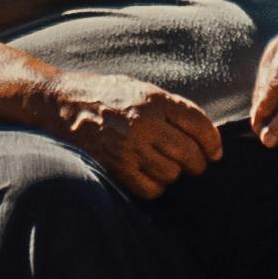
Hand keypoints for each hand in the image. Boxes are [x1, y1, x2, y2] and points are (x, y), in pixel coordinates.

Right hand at [45, 71, 224, 201]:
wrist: (63, 104)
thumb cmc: (107, 94)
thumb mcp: (142, 89)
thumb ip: (171, 108)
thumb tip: (205, 135)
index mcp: (154, 100)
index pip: (199, 124)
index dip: (213, 142)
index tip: (215, 152)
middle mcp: (143, 123)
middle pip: (190, 153)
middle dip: (198, 162)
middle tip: (195, 163)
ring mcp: (129, 147)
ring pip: (172, 173)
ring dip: (174, 173)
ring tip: (164, 164)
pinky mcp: (116, 167)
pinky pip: (151, 188)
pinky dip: (156, 186)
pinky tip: (150, 175)